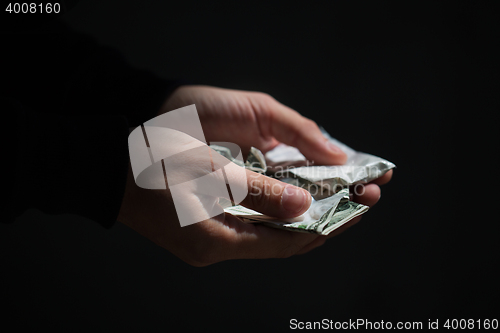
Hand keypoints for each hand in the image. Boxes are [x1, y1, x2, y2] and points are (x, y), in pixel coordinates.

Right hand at [118, 85, 391, 265]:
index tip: (360, 209)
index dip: (327, 226)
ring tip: (332, 195)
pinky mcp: (201, 225)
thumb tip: (304, 206)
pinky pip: (250, 221)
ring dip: (299, 212)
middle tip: (357, 199)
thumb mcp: (208, 173)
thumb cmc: (150, 163)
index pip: (288, 243)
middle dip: (321, 218)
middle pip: (282, 239)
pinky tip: (289, 193)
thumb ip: (259, 193)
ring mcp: (207, 238)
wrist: (103, 166)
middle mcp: (216, 246)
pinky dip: (274, 208)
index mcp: (217, 241)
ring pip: (267, 230)